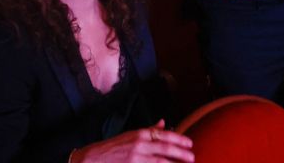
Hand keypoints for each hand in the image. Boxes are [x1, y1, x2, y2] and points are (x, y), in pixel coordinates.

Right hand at [70, 121, 194, 162]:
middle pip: (165, 148)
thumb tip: (164, 123)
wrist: (91, 160)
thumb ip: (148, 131)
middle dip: (181, 153)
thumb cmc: (111, 148)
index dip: (179, 139)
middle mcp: (139, 145)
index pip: (164, 135)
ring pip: (160, 161)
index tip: (190, 143)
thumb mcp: (130, 135)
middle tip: (192, 157)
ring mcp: (135, 158)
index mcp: (139, 134)